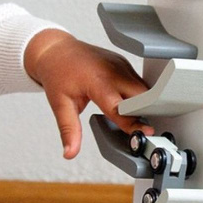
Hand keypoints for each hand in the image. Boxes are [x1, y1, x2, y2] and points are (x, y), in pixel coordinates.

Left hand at [24, 29, 153, 158]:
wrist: (56, 50)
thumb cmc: (58, 74)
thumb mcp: (59, 104)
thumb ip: (69, 130)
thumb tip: (69, 152)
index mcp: (97, 81)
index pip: (120, 106)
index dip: (133, 121)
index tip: (146, 133)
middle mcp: (113, 70)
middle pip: (140, 95)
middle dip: (144, 113)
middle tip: (143, 131)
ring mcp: (121, 65)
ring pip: (143, 88)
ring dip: (144, 104)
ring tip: (137, 120)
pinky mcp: (125, 63)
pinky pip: (138, 82)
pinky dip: (138, 95)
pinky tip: (130, 105)